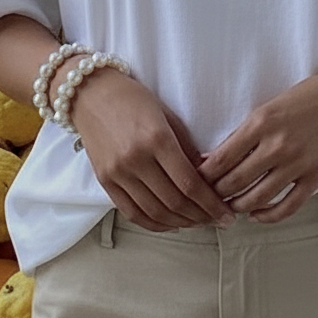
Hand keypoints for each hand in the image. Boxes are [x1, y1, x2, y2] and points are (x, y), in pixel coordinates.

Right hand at [71, 68, 234, 231]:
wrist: (91, 94)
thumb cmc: (133, 98)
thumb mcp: (167, 116)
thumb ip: (187, 148)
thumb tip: (208, 177)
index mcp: (156, 139)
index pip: (190, 183)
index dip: (211, 204)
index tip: (227, 214)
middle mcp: (136, 159)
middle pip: (174, 202)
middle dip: (201, 217)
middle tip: (216, 220)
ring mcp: (118, 173)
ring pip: (155, 212)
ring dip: (181, 223)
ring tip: (198, 223)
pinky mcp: (105, 182)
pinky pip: (132, 213)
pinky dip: (154, 224)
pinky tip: (171, 223)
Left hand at [198, 61, 317, 223]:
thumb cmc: (311, 95)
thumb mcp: (272, 105)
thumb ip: (246, 131)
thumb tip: (216, 157)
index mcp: (261, 121)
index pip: (221, 158)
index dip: (203, 175)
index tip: (195, 181)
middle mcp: (277, 144)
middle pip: (234, 182)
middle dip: (216, 194)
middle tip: (208, 199)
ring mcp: (297, 163)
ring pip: (257, 198)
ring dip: (238, 207)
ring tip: (230, 207)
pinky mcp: (316, 178)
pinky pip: (286, 207)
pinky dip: (267, 216)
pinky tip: (257, 215)